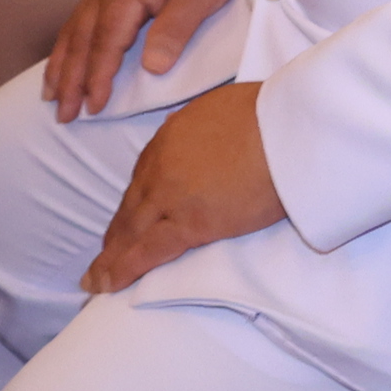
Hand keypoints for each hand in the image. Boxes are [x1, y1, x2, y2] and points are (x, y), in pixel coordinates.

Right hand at [43, 0, 259, 120]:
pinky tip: (69, 51)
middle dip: (69, 78)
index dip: (97, 79)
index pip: (106, 44)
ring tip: (50, 91)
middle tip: (62, 113)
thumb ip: (174, 30)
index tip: (91, 109)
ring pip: (77, 26)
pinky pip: (85, 14)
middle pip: (82, 38)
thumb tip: (151, 69)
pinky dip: (72, 39)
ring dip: (62, 61)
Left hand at [83, 80, 281, 290]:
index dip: (137, 199)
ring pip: (130, 230)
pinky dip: (121, 269)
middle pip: (133, 204)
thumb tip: (206, 133)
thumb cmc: (277, 112)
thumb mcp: (229, 106)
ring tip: (97, 279)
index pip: (146, 174)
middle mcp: (163, 164)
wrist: (294, 127)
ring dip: (111, 256)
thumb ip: (206, 124)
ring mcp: (172, 195)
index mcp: (173, 135)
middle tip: (106, 253)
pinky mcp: (191, 224)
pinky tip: (105, 285)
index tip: (131, 214)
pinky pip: (146, 252)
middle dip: (117, 232)